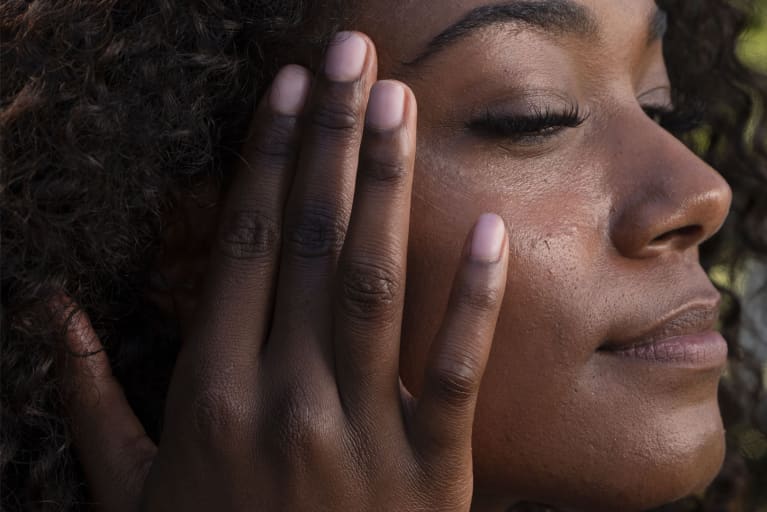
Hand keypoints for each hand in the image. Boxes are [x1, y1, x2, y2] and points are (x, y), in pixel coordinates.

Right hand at [62, 31, 509, 510]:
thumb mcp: (127, 491)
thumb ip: (86, 401)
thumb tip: (51, 316)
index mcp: (212, 393)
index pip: (245, 247)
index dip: (268, 160)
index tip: (290, 91)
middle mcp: (284, 397)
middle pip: (310, 242)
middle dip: (331, 140)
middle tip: (352, 58)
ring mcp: (361, 431)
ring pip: (374, 286)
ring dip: (387, 188)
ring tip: (399, 106)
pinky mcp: (430, 468)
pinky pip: (456, 370)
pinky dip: (474, 299)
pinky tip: (490, 229)